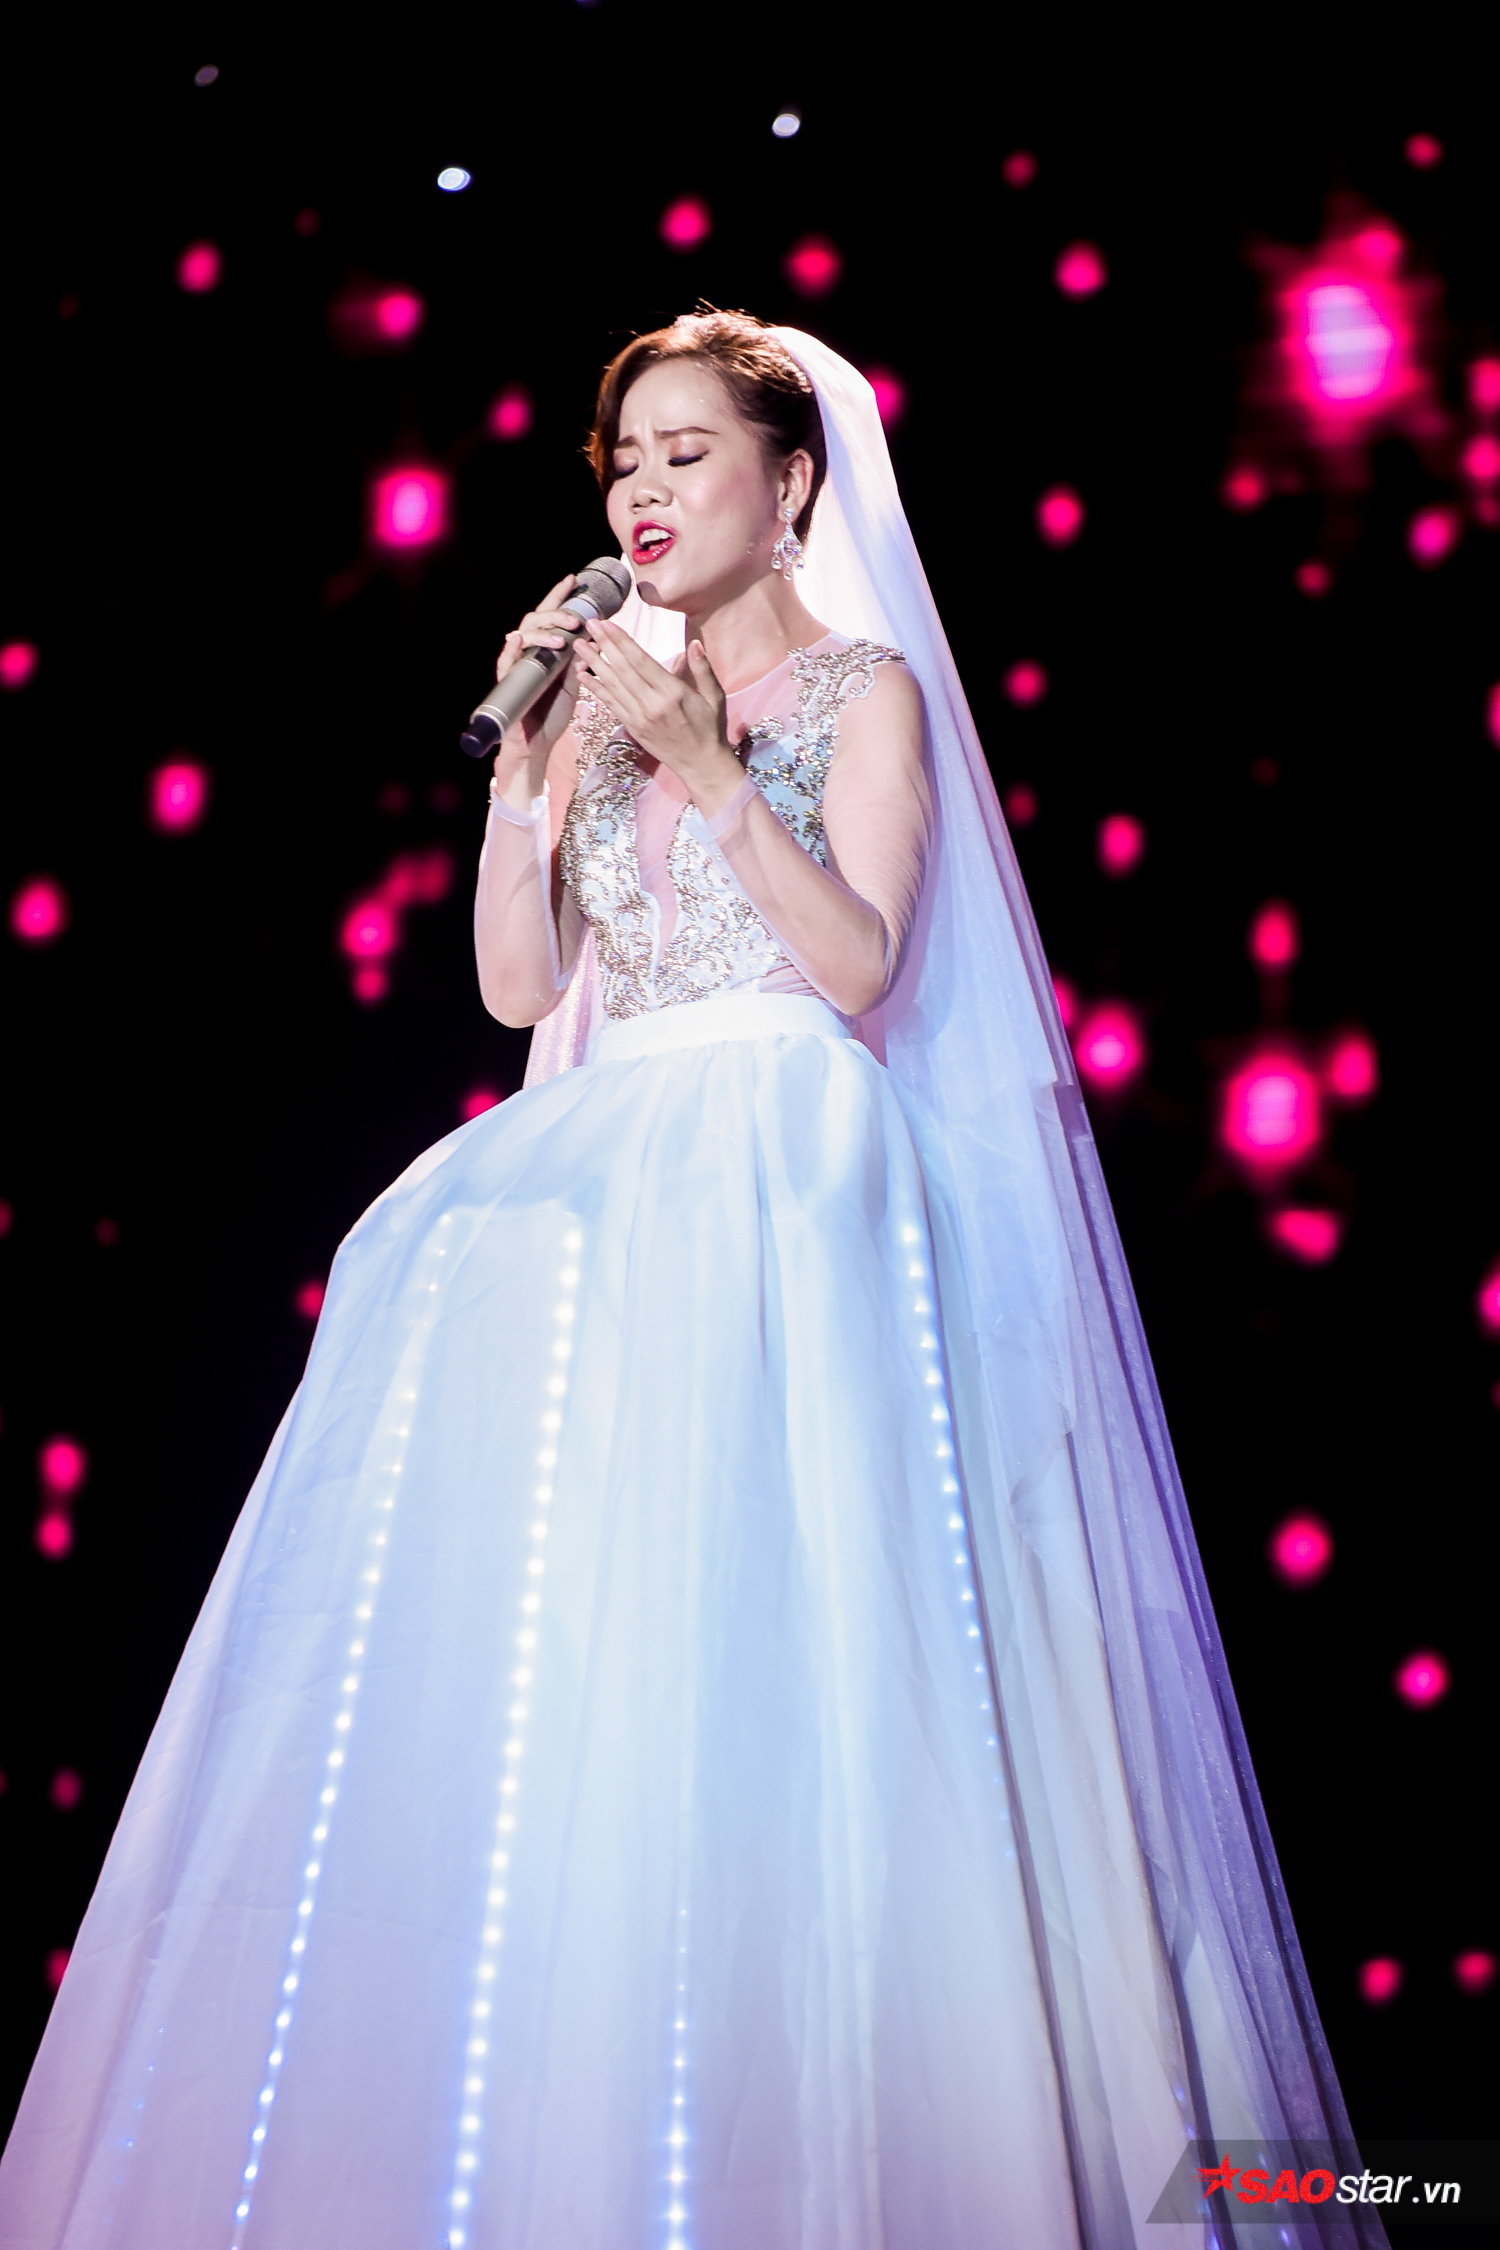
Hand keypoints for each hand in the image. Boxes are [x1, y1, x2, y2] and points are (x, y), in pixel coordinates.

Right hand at [491, 575, 585, 774]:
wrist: (538, 745)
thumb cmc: (552, 715)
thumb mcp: (573, 684)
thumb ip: (579, 661)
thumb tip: (592, 637)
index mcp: (546, 651)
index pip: (551, 617)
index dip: (559, 597)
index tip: (573, 580)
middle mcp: (529, 654)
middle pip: (536, 620)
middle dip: (556, 615)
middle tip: (576, 619)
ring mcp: (517, 666)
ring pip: (523, 636)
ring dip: (543, 633)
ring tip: (563, 639)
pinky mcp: (507, 684)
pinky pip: (504, 663)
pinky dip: (511, 650)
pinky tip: (517, 640)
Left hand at [575, 623, 745, 815]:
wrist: (701, 765)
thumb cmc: (710, 728)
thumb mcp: (714, 697)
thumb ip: (703, 669)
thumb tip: (694, 643)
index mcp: (672, 693)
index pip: (641, 662)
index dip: (622, 642)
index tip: (608, 625)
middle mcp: (651, 704)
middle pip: (622, 670)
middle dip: (604, 645)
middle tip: (589, 624)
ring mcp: (639, 717)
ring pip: (612, 685)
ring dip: (594, 663)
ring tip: (579, 645)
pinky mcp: (632, 727)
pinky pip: (611, 704)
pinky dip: (596, 688)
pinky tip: (583, 674)